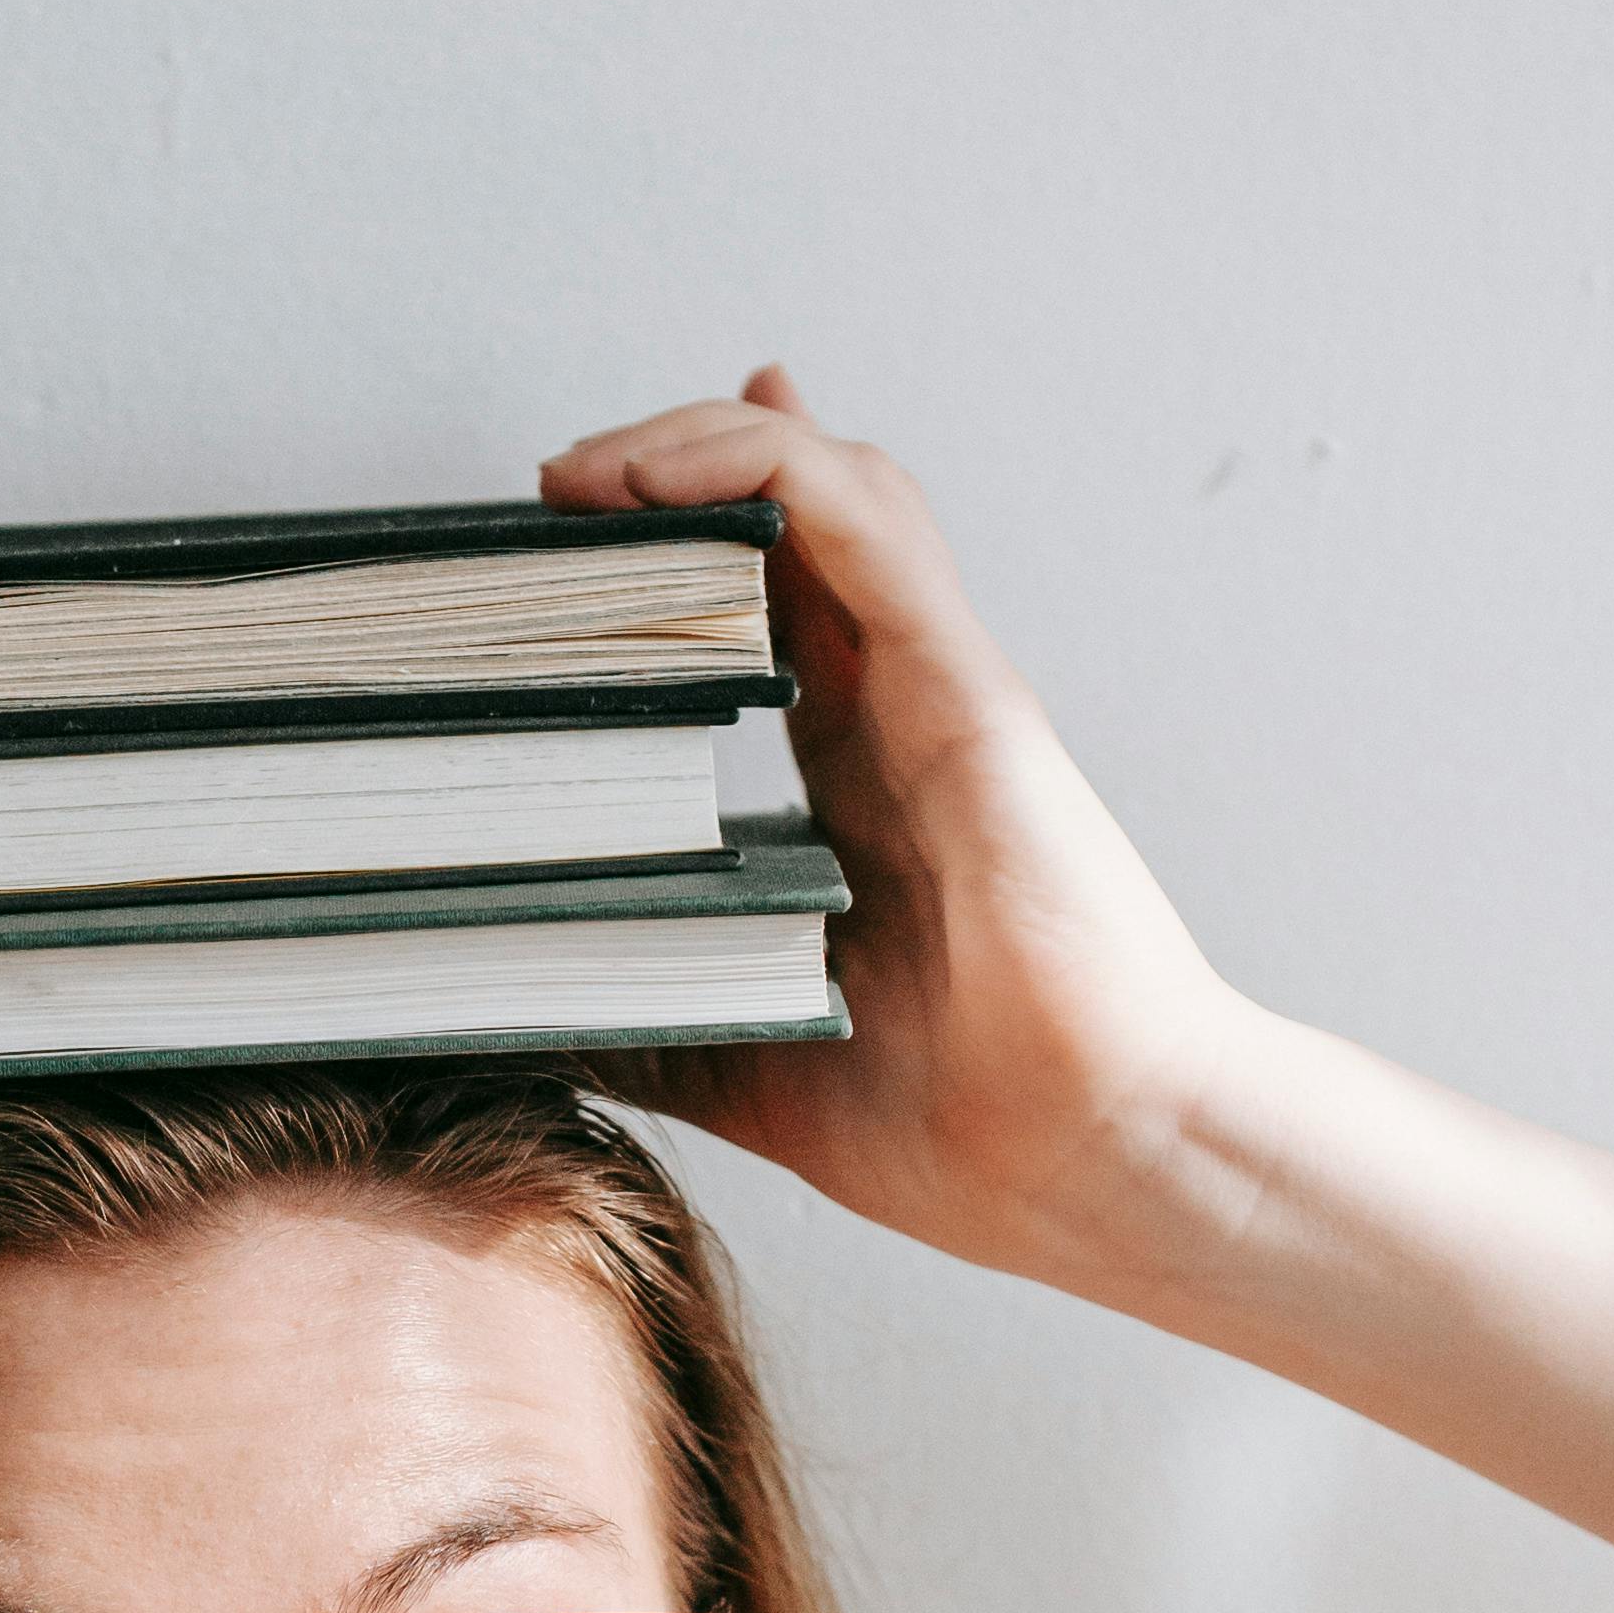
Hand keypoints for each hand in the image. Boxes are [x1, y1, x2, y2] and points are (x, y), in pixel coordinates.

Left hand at [541, 369, 1259, 1298]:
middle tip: (553, 490)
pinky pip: (863, 524)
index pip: (772, 612)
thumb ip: (650, 1022)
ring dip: (697, 445)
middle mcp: (905, 713)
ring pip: (827, 489)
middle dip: (669, 473)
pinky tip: (659, 475)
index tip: (580, 521)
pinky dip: (761, 466)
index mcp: (863, 783)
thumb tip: (520, 1018)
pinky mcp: (970, 694)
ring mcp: (944, 691)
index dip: (687, 540)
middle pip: (791, 527)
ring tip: (580, 471)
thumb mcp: (749, 1065)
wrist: (1094, 1167)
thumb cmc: (970, 1132)